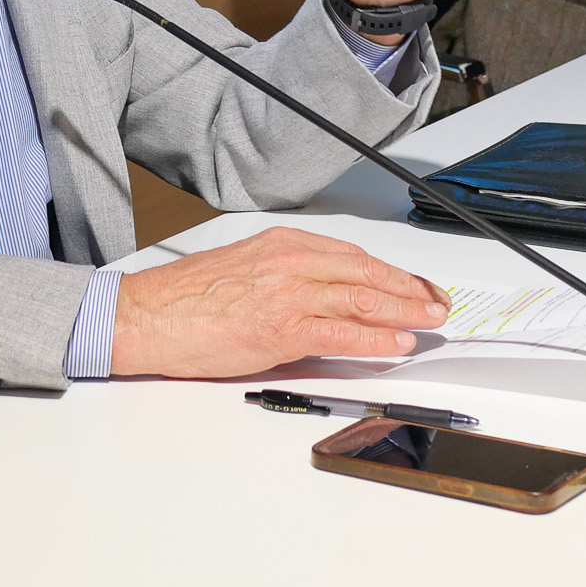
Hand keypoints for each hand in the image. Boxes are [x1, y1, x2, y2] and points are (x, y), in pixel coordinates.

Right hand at [109, 227, 449, 378]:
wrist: (147, 315)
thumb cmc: (186, 297)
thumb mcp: (245, 269)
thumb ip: (287, 278)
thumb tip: (327, 300)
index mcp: (282, 243)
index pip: (353, 255)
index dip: (392, 273)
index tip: (415, 284)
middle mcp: (290, 260)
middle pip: (367, 274)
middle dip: (410, 290)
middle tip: (438, 303)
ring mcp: (288, 293)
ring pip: (362, 300)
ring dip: (404, 313)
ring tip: (430, 322)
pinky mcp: (281, 328)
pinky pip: (341, 334)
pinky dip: (375, 340)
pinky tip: (397, 344)